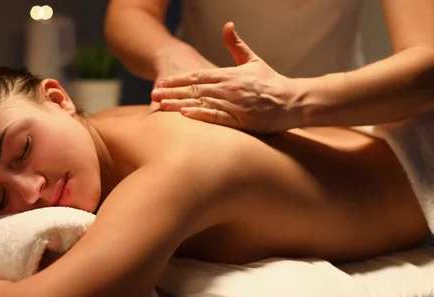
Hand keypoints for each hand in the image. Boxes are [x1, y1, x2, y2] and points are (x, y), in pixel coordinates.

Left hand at [152, 22, 302, 132]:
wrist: (294, 100)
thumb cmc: (272, 82)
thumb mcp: (253, 61)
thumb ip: (237, 45)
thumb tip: (227, 26)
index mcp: (230, 75)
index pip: (197, 76)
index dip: (178, 80)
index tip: (162, 82)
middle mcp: (229, 88)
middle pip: (194, 90)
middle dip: (172, 92)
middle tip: (153, 94)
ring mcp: (234, 104)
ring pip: (202, 103)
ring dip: (180, 104)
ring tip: (162, 105)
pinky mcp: (242, 120)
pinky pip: (217, 117)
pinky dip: (201, 115)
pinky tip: (186, 115)